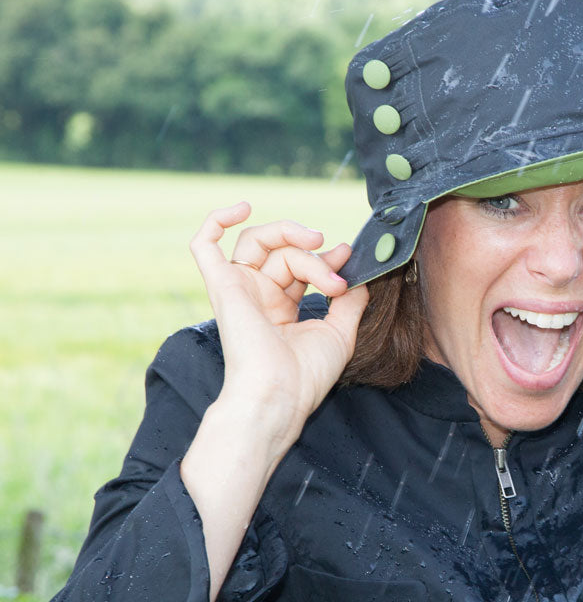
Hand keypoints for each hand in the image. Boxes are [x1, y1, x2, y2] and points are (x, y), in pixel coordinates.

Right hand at [189, 202, 368, 443]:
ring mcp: (238, 290)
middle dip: (314, 253)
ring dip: (290, 236)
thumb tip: (359, 274)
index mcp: (280, 309)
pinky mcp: (221, 286)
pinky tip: (241, 207)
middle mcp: (257, 297)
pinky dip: (217, 220)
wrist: (280, 394)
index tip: (348, 256)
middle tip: (338, 260)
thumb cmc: (307, 374)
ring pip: (259, 242)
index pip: (300, 266)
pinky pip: (204, 245)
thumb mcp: (340, 332)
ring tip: (316, 243)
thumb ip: (350, 301)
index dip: (325, 257)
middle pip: (284, 253)